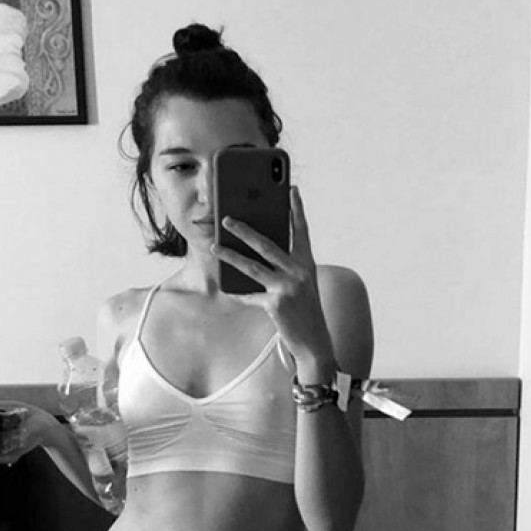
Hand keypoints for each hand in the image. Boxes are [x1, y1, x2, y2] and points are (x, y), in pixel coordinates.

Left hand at [210, 186, 334, 375]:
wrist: (315, 341)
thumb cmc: (305, 309)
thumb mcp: (301, 283)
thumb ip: (286, 266)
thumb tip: (257, 250)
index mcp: (307, 263)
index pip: (301, 230)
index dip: (296, 209)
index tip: (290, 189)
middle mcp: (299, 272)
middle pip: (267, 244)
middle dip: (244, 230)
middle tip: (226, 218)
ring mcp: (287, 288)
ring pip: (252, 267)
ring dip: (230, 255)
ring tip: (214, 245)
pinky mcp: (275, 304)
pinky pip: (250, 294)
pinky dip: (238, 292)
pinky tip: (225, 286)